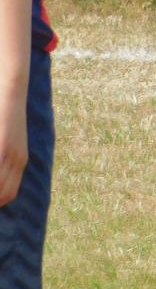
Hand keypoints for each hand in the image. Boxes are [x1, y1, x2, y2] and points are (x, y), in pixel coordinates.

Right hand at [0, 85, 27, 207]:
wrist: (11, 93)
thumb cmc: (4, 117)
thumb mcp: (7, 141)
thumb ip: (4, 159)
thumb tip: (2, 172)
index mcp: (20, 161)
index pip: (8, 194)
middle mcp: (17, 160)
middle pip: (2, 194)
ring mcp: (9, 153)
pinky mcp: (1, 145)